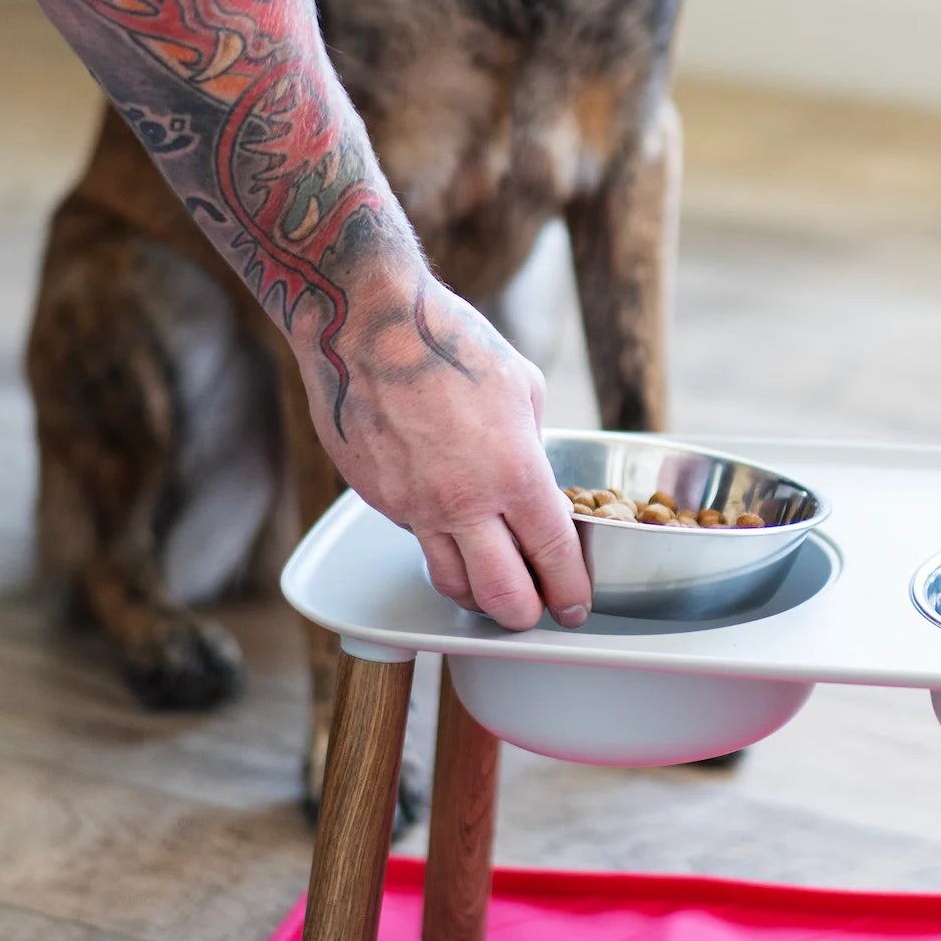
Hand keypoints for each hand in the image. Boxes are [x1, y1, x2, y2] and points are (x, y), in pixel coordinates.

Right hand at [296, 267, 590, 631]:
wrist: (365, 324)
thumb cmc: (448, 341)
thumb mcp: (522, 386)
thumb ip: (532, 443)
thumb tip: (533, 472)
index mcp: (514, 472)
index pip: (553, 557)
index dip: (570, 591)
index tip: (574, 604)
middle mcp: (463, 502)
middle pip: (501, 596)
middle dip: (524, 615)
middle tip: (533, 612)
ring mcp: (414, 506)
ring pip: (450, 583)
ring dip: (476, 596)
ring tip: (490, 589)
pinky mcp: (377, 499)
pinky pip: (415, 538)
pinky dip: (437, 542)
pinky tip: (447, 525)